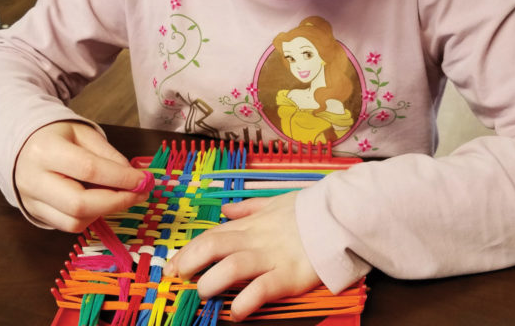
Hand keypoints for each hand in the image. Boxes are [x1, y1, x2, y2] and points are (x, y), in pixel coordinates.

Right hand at [14, 120, 151, 231]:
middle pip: (79, 204)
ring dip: (105, 211)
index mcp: (45, 150)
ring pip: (74, 221)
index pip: (88, 169)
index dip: (121, 178)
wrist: (21, 146)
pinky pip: (68, 225)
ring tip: (119, 195)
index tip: (144, 180)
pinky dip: (91, 216)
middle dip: (116, 202)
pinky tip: (99, 201)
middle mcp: (33, 179)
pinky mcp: (35, 214)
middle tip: (140, 194)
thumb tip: (135, 179)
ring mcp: (30, 201)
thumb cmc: (57, 137)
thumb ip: (109, 156)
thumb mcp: (84, 134)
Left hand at [164, 193, 320, 320]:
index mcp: (251, 224)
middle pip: (213, 246)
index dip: (188, 250)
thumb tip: (226, 210)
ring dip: (211, 281)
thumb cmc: (308, 212)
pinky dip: (245, 302)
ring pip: (232, 266)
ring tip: (203, 293)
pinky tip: (236, 313)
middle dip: (190, 262)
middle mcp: (256, 240)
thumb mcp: (275, 202)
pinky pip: (262, 288)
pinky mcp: (290, 275)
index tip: (171, 265)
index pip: (211, 235)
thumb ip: (249, 208)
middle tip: (178, 278)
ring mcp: (272, 257)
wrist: (342, 216)